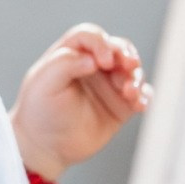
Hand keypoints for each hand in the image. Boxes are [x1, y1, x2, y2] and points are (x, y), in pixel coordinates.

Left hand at [10, 23, 150, 181]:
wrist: (45, 146)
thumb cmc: (40, 111)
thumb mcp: (44, 84)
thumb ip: (64, 64)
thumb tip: (93, 60)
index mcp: (72, 54)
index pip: (91, 37)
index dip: (101, 44)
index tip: (103, 62)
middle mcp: (93, 66)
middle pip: (118, 49)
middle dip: (127, 55)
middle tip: (130, 66)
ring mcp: (108, 85)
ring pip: (132, 72)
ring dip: (136, 78)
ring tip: (130, 93)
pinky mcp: (120, 106)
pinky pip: (140, 96)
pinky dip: (144, 97)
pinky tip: (140, 105)